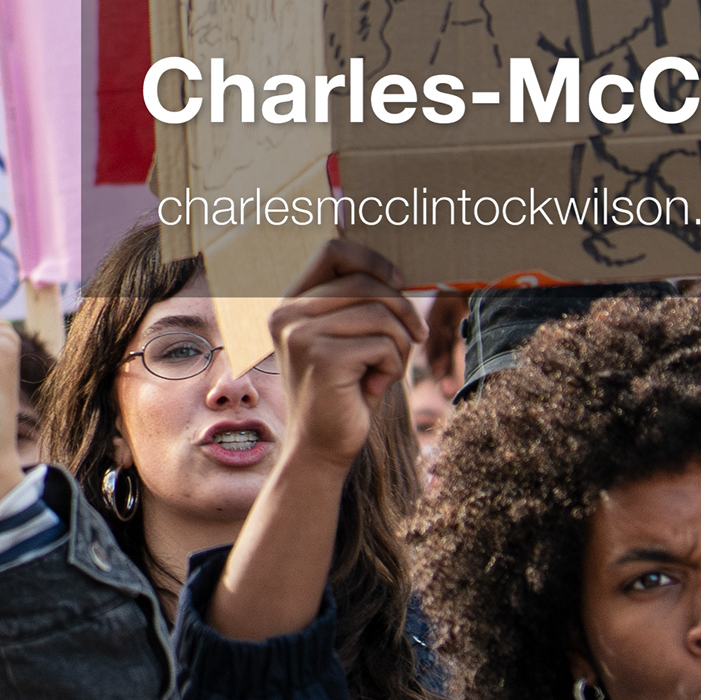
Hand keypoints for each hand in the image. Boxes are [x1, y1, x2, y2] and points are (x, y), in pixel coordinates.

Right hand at [264, 238, 416, 481]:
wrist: (320, 448)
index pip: (334, 251)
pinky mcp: (320, 357)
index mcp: (290, 302)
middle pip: (366, 283)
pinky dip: (393, 367)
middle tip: (413, 338)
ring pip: (380, 313)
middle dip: (403, 311)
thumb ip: (360, 304)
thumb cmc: (343, 392)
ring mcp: (299, 334)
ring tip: (384, 369)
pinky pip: (382, 344)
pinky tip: (374, 386)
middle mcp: (287, 313)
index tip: (400, 283)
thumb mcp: (349, 338)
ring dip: (399, 344)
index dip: (373, 260)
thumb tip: (398, 277)